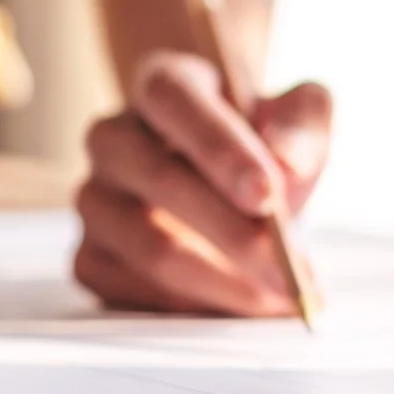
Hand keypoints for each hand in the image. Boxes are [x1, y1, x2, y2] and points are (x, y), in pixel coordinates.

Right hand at [74, 50, 330, 314]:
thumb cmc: (263, 144)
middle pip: (160, 179)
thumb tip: (288, 165)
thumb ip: (302, 125)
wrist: (232, 186)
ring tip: (280, 296)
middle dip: (233, 232)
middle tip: (289, 269)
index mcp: (162, 85)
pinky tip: (239, 306)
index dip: (218, 147)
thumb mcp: (299, 115)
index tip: (268, 194)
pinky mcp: (91, 255)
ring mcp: (95, 199)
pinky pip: (132, 292)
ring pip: (149, 247)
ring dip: (223, 282)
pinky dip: (193, 309)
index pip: (173, 101)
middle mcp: (114, 138)